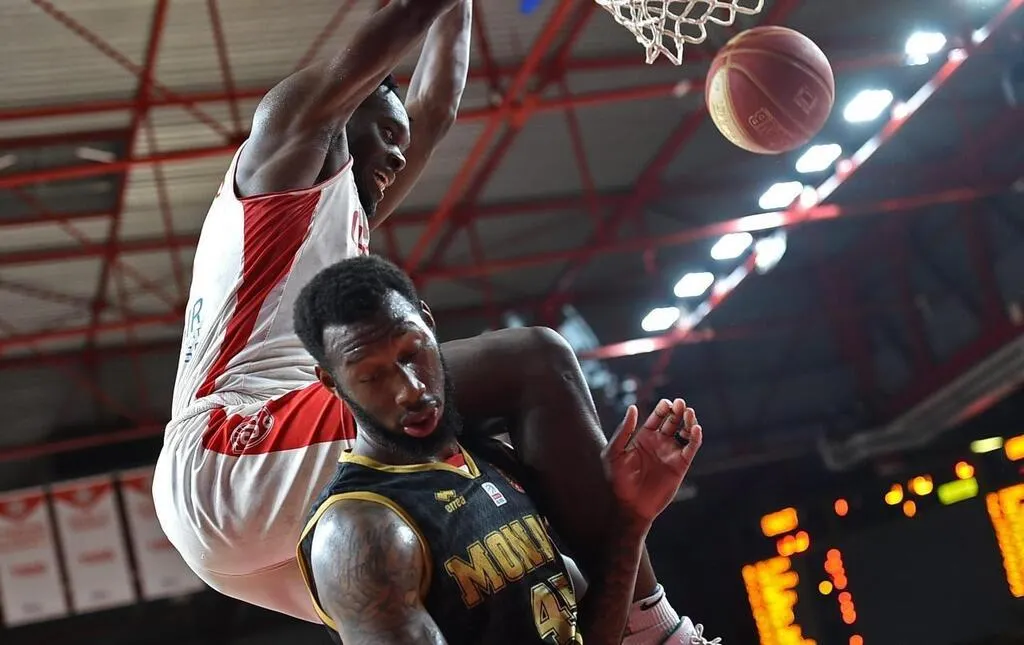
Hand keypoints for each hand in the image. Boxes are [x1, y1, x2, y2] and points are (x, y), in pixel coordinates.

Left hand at [602, 399, 702, 524]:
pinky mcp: (680, 465)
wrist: (630, 505)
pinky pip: (691, 448)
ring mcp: (671, 453)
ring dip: (689, 421)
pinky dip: (696, 437)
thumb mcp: (614, 452)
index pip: (657, 417)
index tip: (667, 403)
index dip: (663, 408)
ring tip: (688, 413)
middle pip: (673, 421)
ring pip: (685, 432)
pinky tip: (695, 428)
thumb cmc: (618, 480)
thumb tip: (633, 407)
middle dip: (678, 411)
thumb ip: (624, 430)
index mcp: (644, 437)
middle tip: (680, 403)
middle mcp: (659, 443)